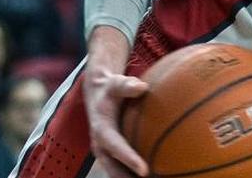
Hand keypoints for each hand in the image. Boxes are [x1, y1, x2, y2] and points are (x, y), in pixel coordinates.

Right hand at [84, 63, 149, 177]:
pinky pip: (122, 169)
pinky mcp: (111, 154)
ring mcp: (105, 152)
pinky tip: (154, 176)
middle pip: (114, 169)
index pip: (116, 147)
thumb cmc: (110, 88)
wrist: (97, 94)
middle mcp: (101, 146)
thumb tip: (142, 86)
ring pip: (117, 173)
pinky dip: (133, 175)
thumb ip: (127, 85)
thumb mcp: (115, 83)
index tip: (144, 171)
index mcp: (101, 130)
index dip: (129, 159)